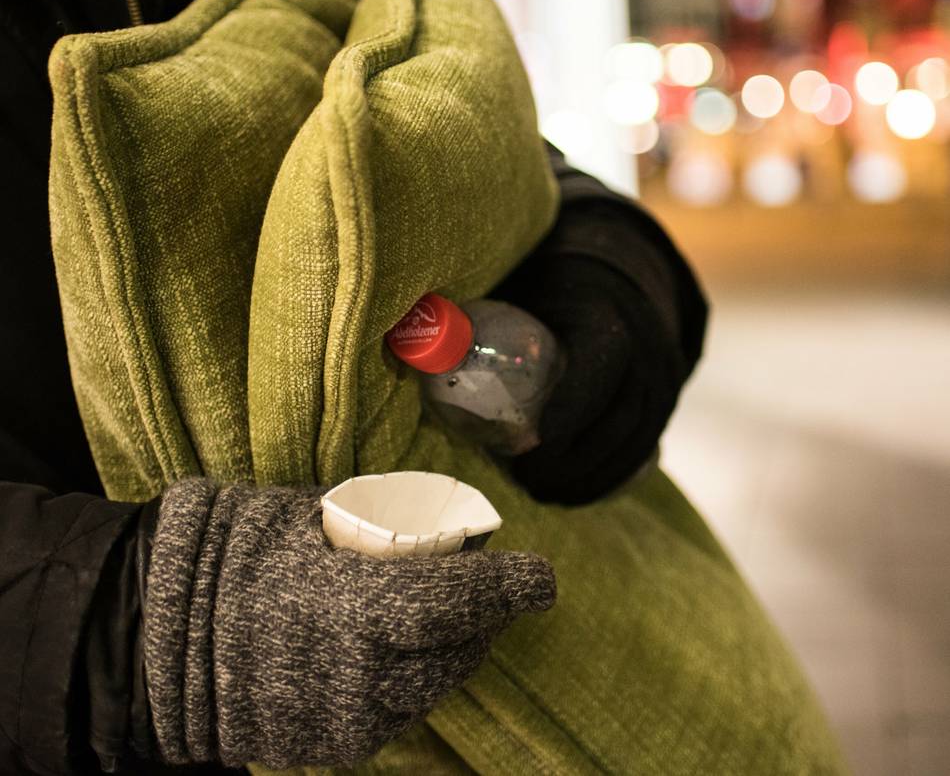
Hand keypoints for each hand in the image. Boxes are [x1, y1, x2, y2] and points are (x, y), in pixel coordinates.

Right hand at [144, 479, 554, 769]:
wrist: (157, 639)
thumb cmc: (233, 555)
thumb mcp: (309, 520)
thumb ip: (379, 532)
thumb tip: (438, 530)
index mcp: (354, 607)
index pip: (457, 603)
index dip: (507, 589)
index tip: (541, 578)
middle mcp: (360, 676)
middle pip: (457, 651)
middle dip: (482, 618)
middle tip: (481, 588)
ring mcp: (346, 721)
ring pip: (434, 687)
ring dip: (450, 651)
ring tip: (437, 617)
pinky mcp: (332, 748)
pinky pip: (397, 712)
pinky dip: (410, 680)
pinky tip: (393, 652)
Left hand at [495, 252, 685, 503]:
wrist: (619, 282)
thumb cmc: (557, 286)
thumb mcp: (524, 284)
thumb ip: (480, 312)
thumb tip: (412, 342)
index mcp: (608, 318)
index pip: (596, 372)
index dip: (566, 414)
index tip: (526, 447)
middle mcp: (647, 350)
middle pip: (616, 419)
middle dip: (572, 461)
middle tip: (527, 481)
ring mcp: (663, 380)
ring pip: (634, 442)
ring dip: (590, 478)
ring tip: (545, 493)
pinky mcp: (665, 402)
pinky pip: (645, 448)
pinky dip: (611, 477)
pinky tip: (576, 493)